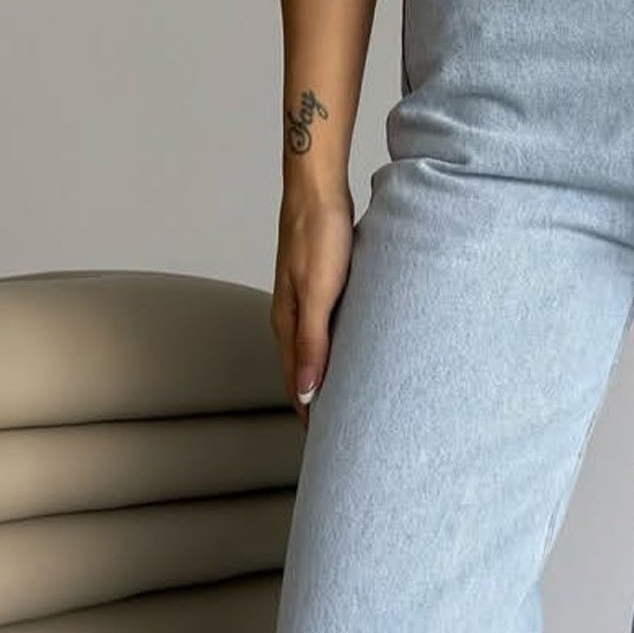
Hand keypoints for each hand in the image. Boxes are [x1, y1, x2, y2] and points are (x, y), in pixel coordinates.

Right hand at [270, 177, 354, 429]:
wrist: (317, 189)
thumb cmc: (319, 236)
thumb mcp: (319, 294)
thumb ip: (313, 344)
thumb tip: (306, 391)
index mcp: (287, 323)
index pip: (294, 382)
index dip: (307, 412)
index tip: (322, 443)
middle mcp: (290, 316)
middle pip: (298, 371)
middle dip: (312, 402)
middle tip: (333, 433)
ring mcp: (302, 300)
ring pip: (310, 351)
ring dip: (321, 377)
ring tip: (339, 401)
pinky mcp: (318, 286)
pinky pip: (321, 330)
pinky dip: (330, 351)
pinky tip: (346, 354)